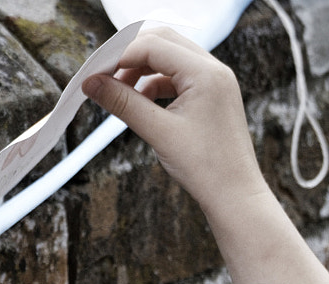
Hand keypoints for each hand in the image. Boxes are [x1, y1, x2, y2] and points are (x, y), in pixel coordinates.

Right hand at [82, 28, 268, 216]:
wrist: (236, 197)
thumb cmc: (206, 168)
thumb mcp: (158, 132)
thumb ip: (123, 103)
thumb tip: (91, 84)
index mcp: (205, 73)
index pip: (153, 45)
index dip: (119, 56)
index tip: (94, 74)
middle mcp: (213, 69)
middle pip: (162, 41)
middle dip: (130, 55)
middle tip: (103, 76)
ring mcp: (215, 81)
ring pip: (170, 57)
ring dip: (141, 68)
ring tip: (119, 92)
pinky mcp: (212, 94)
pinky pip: (178, 76)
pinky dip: (155, 83)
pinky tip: (140, 102)